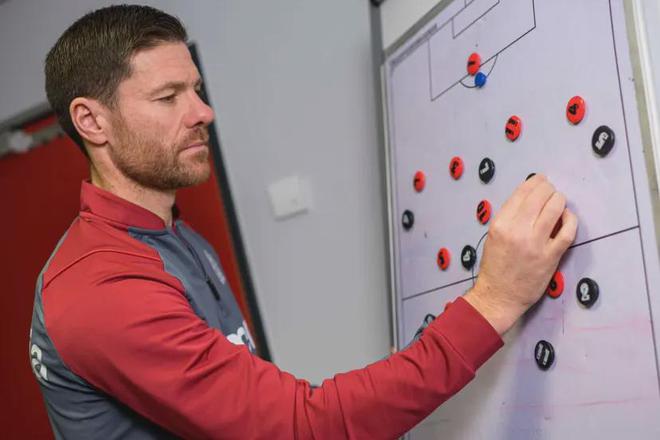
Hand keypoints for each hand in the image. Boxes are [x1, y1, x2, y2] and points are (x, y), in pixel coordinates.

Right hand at [464, 175, 577, 334]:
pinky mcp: (551, 256)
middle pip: (541, 196)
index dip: (536, 181)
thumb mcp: (494, 236)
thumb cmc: (495, 266)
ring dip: (560, 201)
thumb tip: (531, 198)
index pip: (522, 192)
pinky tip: (567, 217)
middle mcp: (517, 230)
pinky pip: (568, 230)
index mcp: (501, 223)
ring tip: (559, 203)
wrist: (499, 295)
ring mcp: (536, 243)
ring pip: (555, 208)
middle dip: (549, 189)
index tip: (541, 180)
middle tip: (551, 192)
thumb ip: (510, 217)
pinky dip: (571, 219)